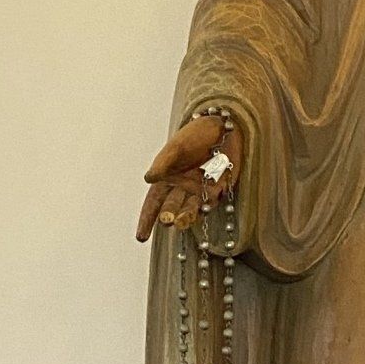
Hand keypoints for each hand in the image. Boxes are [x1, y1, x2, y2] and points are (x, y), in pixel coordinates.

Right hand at [137, 113, 242, 240]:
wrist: (223, 126)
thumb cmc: (195, 134)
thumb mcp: (176, 147)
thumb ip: (163, 163)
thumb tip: (148, 179)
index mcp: (166, 178)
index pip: (153, 203)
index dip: (147, 219)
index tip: (141, 237)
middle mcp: (181, 188)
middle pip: (171, 208)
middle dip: (168, 216)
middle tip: (166, 220)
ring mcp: (200, 190)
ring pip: (190, 210)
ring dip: (185, 217)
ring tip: (181, 221)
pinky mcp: (218, 189)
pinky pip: (211, 202)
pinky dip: (207, 203)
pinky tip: (208, 196)